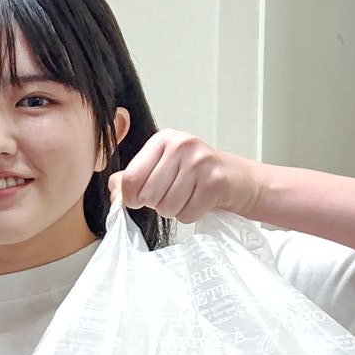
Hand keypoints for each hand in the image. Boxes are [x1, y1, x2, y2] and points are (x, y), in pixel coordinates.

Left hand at [118, 129, 260, 223]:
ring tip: (190, 196)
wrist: (240, 180)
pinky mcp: (214, 181)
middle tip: (176, 193)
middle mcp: (181, 145)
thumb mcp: (164, 168)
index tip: (143, 197)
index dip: (132, 197)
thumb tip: (114, 189)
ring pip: (166, 207)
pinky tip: (201, 201)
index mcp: (163, 139)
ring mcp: (199, 161)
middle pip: (148, 196)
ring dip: (176, 210)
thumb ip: (134, 177)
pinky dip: (192, 215)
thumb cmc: (199, 175)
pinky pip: (187, 214)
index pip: (131, 178)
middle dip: (158, 204)